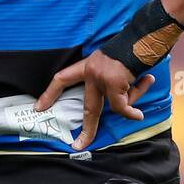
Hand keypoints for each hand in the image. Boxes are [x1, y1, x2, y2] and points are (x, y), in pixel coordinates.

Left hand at [34, 51, 154, 151]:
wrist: (143, 38)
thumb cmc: (134, 49)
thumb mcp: (116, 65)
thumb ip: (114, 84)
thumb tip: (124, 108)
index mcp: (89, 65)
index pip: (63, 78)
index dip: (50, 93)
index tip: (40, 107)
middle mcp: (91, 71)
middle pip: (88, 107)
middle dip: (87, 129)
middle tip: (79, 145)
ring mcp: (100, 77)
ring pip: (116, 106)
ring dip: (132, 101)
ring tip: (144, 88)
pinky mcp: (112, 83)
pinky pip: (122, 106)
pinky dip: (132, 112)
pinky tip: (139, 114)